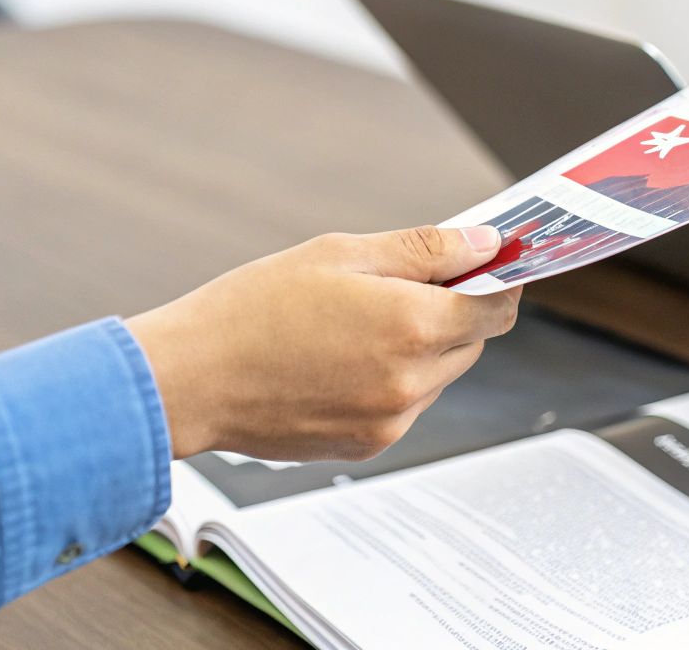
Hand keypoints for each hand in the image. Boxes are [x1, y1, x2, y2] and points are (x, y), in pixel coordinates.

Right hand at [125, 225, 518, 461]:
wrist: (190, 379)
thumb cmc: (255, 308)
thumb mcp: (343, 253)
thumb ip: (426, 249)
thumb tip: (485, 243)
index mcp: (413, 327)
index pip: (497, 307)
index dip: (496, 280)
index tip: (483, 263)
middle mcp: (412, 383)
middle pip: (472, 341)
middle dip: (451, 310)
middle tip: (398, 285)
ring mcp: (391, 421)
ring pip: (439, 375)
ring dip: (420, 346)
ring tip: (354, 323)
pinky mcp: (368, 445)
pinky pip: (405, 404)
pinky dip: (390, 378)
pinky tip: (339, 357)